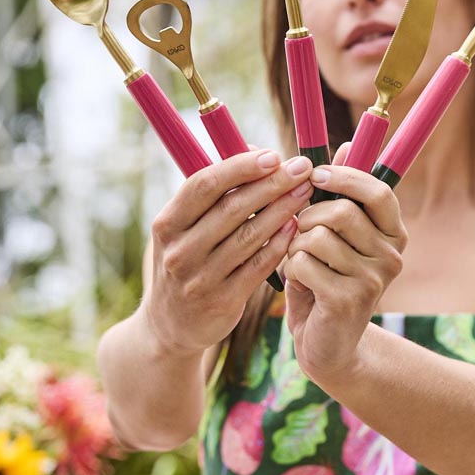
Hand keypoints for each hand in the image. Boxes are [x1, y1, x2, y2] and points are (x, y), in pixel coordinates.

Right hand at [143, 150, 312, 357]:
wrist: (170, 326)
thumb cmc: (188, 259)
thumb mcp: (186, 227)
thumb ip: (216, 191)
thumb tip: (254, 148)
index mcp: (168, 223)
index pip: (204, 184)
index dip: (241, 167)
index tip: (274, 155)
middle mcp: (179, 250)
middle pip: (232, 208)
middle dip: (272, 183)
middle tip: (302, 168)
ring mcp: (199, 279)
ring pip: (249, 236)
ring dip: (282, 209)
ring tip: (306, 191)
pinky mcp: (222, 302)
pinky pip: (257, 266)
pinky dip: (279, 243)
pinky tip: (297, 226)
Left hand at [283, 144, 406, 381]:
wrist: (327, 344)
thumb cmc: (326, 278)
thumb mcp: (335, 233)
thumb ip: (340, 192)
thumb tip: (348, 144)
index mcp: (394, 231)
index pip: (378, 191)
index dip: (345, 177)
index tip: (315, 175)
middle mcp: (392, 254)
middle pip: (341, 212)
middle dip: (307, 216)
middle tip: (298, 231)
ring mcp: (374, 280)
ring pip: (317, 237)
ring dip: (295, 246)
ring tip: (298, 260)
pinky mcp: (349, 301)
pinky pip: (304, 265)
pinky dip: (290, 269)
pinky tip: (297, 282)